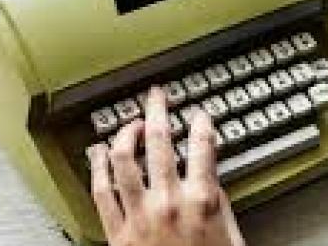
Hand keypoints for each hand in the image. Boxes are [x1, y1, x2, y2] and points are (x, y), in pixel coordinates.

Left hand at [88, 87, 244, 245]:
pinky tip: (97, 153)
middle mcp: (168, 201)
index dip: (201, 123)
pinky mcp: (117, 232)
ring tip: (128, 122)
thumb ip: (216, 203)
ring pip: (124, 159)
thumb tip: (208, 178)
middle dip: (157, 111)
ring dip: (125, 134)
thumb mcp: (230, 237)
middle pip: (159, 141)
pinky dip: (97, 167)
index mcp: (202, 200)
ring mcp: (139, 214)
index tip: (199, 114)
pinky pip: (101, 190)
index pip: (203, 146)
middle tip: (156, 96)